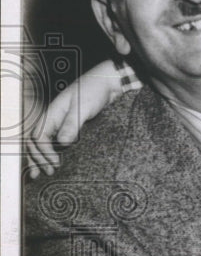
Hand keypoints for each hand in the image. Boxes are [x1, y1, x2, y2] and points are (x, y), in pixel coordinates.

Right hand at [26, 59, 122, 177]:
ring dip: (41, 157)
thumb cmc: (95, 90)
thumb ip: (72, 124)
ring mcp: (61, 121)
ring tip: (43, 173)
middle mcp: (53, 118)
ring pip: (44, 142)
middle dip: (38, 158)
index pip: (39, 137)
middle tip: (46, 173)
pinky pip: (56, 140)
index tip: (55, 163)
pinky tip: (55, 161)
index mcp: (52, 112)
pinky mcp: (71, 125)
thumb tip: (63, 143)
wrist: (109, 82)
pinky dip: (53, 151)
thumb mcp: (84, 106)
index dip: (44, 152)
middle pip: (36, 141)